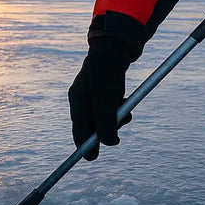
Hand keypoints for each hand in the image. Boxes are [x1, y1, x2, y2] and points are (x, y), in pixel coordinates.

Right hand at [68, 37, 131, 160]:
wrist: (115, 46)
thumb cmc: (108, 72)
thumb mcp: (107, 100)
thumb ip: (106, 123)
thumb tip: (109, 143)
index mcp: (77, 101)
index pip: (78, 131)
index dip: (85, 146)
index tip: (92, 158)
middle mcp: (81, 99)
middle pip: (91, 125)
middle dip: (106, 129)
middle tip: (123, 122)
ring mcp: (91, 94)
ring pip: (102, 116)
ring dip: (115, 118)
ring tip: (126, 111)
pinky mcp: (101, 89)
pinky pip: (108, 107)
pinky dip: (118, 108)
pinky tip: (125, 100)